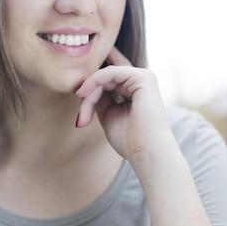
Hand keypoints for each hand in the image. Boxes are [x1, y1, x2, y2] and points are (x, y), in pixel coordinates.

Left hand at [74, 47, 171, 162]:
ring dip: (89, 93)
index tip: (80, 114)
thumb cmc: (129, 140)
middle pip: (103, 77)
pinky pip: (111, 72)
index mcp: (134, 89)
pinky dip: (94, 82)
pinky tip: (84, 95)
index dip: (89, 91)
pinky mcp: (143, 77)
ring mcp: (143, 77)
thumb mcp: (107, 114)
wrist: (146, 153)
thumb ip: (98, 98)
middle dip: (87, 95)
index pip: (106, 80)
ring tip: (84, 114)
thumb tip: (85, 86)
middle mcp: (139, 80)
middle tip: (81, 117)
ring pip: (104, 75)